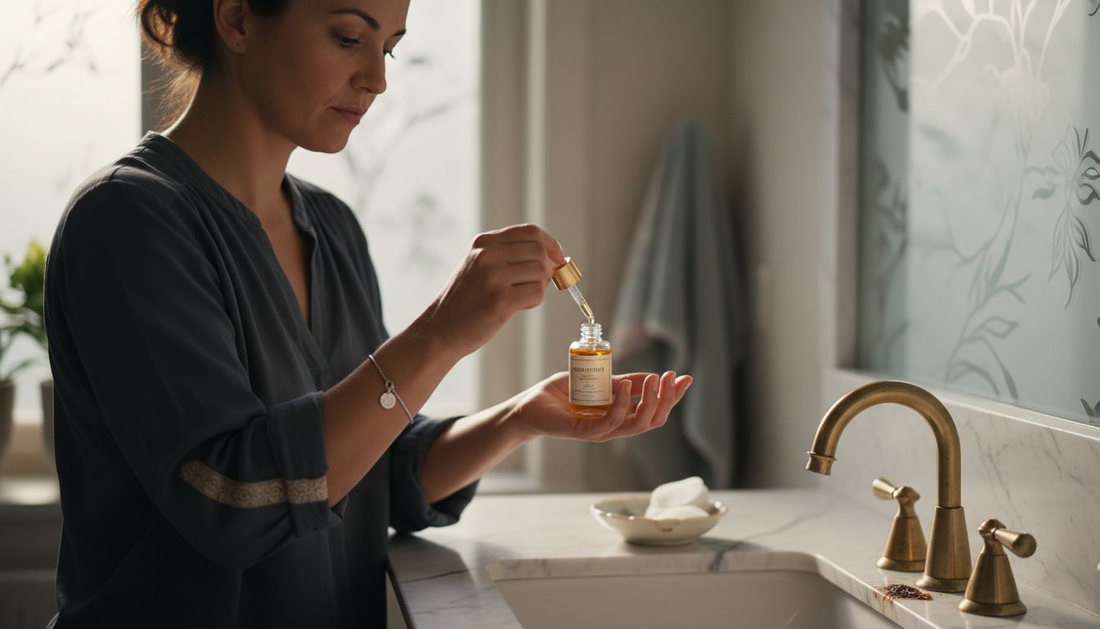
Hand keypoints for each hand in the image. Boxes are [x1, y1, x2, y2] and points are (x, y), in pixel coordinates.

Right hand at [419, 224, 565, 359]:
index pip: (530, 231)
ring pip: (541, 272)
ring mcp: (493, 276)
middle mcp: (487, 254)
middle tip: (538, 284)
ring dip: (540, 286)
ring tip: (522, 297)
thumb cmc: (465, 301)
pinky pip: (536, 292)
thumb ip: (510, 256)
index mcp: (483, 243)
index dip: (550, 244)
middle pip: (539, 251)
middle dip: (548, 269)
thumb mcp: (479, 266)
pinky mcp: (500, 299)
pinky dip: (534, 300)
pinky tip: (519, 306)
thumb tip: (554, 257)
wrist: (440, 329)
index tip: (557, 258)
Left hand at [507, 371, 692, 442]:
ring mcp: (601, 431)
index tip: (686, 378)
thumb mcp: (597, 380)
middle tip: (671, 376)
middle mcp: (615, 426)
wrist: (529, 406)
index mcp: (621, 415)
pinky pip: (611, 423)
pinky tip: (628, 386)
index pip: (655, 411)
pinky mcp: (584, 432)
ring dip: (650, 402)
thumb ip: (622, 381)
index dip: (672, 397)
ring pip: (637, 425)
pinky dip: (622, 405)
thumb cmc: (561, 394)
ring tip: (655, 379)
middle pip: (653, 421)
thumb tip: (653, 375)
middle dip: (667, 399)